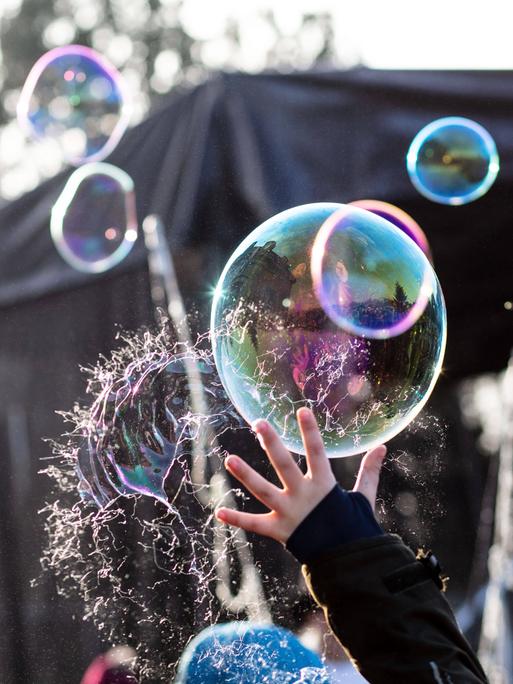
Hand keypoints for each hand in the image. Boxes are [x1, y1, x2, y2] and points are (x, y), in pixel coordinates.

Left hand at [216, 407, 385, 543]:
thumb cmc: (354, 527)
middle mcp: (303, 496)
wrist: (347, 563)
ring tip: (229, 458)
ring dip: (246, 474)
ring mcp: (289, 513)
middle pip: (284, 465)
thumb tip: (382, 447)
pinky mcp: (279, 531)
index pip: (317, 452)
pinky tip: (219, 511)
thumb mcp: (363, 498)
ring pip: (263, 490)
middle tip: (258, 422)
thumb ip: (368, 471)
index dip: (310, 431)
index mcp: (323, 485)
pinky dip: (237, 519)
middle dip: (271, 443)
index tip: (302, 410)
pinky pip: (254, 524)